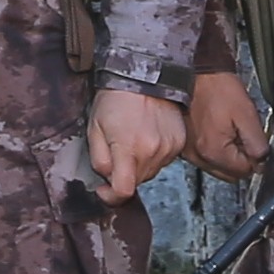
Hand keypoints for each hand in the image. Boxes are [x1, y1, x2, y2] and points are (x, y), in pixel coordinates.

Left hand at [85, 83, 187, 200]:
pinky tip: (147, 137)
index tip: (104, 190)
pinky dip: (153, 155)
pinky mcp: (178, 143)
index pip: (124, 191)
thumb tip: (107, 181)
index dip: (111, 197)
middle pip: (137, 182)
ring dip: (139, 165)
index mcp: (128, 149)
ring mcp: (169, 148)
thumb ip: (99, 161)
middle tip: (116, 152)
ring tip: (132, 140)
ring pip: (150, 173)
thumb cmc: (115, 99)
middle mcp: (152, 152)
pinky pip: (163, 161)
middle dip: (123, 175)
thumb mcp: (94, 129)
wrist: (143, 76)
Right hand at [184, 67, 270, 179]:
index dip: (255, 157)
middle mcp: (199, 157)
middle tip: (243, 135)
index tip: (255, 141)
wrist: (197, 73)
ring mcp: (190, 153)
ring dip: (229, 157)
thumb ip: (258, 144)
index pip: (245, 171)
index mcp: (214, 152)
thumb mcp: (248, 115)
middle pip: (231, 174)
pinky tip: (219, 132)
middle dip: (242, 159)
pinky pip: (206, 159)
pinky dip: (216, 151)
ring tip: (230, 130)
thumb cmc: (219, 89)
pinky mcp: (186, 146)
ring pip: (219, 169)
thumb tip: (262, 163)